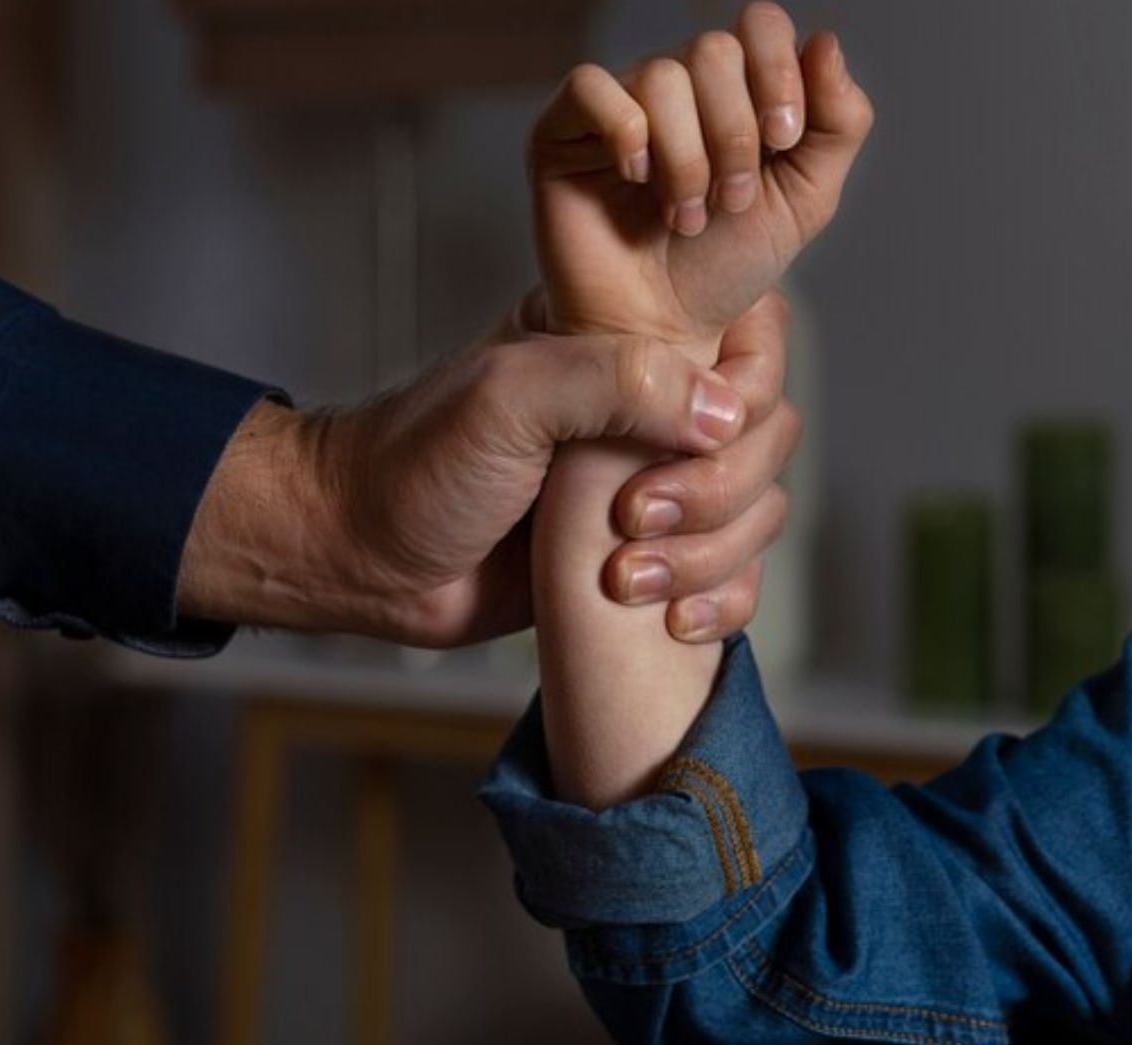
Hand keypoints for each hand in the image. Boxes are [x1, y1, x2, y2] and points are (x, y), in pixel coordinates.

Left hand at [175, 295, 797, 648]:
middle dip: (718, 490)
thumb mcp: (508, 397)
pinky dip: (723, 602)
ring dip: (712, 554)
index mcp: (624, 339)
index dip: (744, 389)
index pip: (749, 336)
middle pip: (767, 433)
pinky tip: (673, 621)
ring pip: (758, 510)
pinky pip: (734, 576)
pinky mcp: (648, 558)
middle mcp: (651, 407)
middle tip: (634, 518)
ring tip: (625, 579)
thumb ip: (616, 382)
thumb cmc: (416, 464)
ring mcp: (654, 484)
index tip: (693, 434)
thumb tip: (724, 413)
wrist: (364, 558)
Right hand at [531, 3, 873, 350]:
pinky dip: (625, 133)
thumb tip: (826, 43)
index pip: (759, 27)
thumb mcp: (805, 200)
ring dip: (686, 158)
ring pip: (661, 76)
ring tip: (684, 216)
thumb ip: (837, 124)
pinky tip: (636, 179)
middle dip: (734, 134)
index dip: (778, 72)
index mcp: (736, 91)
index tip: (783, 139)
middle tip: (729, 201)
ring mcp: (619, 105)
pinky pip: (591, 87)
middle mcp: (677, 88)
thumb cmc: (723, 269)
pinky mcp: (563, 131)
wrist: (662, 332)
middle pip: (713, 50)